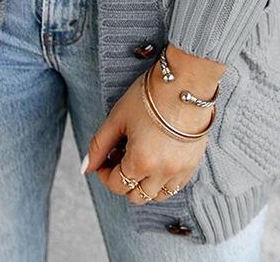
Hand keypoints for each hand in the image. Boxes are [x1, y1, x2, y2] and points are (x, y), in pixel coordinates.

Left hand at [83, 44, 226, 203]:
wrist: (185, 82)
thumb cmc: (150, 96)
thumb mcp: (117, 118)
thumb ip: (99, 145)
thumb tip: (86, 168)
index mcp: (141, 161)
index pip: (116, 185)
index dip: (105, 173)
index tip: (105, 157)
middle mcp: (162, 172)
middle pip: (136, 196)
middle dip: (123, 180)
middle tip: (121, 156)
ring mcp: (180, 171)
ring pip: (156, 195)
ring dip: (143, 183)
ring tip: (140, 157)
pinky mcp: (193, 165)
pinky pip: (174, 187)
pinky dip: (162, 180)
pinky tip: (157, 157)